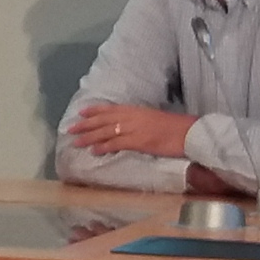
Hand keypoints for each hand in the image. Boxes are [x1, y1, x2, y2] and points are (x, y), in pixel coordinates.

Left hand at [65, 101, 195, 158]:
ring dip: (89, 137)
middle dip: (85, 124)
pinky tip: (94, 151)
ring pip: (106, 131)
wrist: (189, 132)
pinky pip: (116, 143)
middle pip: (103, 120)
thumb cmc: (175, 127)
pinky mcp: (138, 141)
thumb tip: (128, 126)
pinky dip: (104, 147)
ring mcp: (134, 128)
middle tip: (70, 129)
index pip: (110, 108)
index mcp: (136, 110)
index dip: (94, 110)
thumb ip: (140, 121)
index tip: (81, 112)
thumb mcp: (154, 118)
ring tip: (75, 142)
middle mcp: (132, 117)